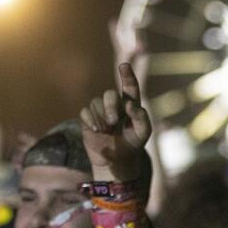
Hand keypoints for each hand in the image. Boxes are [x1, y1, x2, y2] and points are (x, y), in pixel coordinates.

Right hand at [80, 63, 152, 181]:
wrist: (117, 161)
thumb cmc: (133, 144)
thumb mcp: (143, 132)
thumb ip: (141, 117)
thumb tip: (130, 104)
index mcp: (130, 105)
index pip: (129, 87)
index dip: (127, 76)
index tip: (124, 66)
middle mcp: (115, 105)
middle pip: (109, 94)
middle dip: (110, 107)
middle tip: (113, 122)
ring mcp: (100, 111)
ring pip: (96, 103)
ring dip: (101, 118)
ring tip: (107, 131)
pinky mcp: (88, 119)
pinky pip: (85, 112)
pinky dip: (90, 120)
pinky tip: (96, 130)